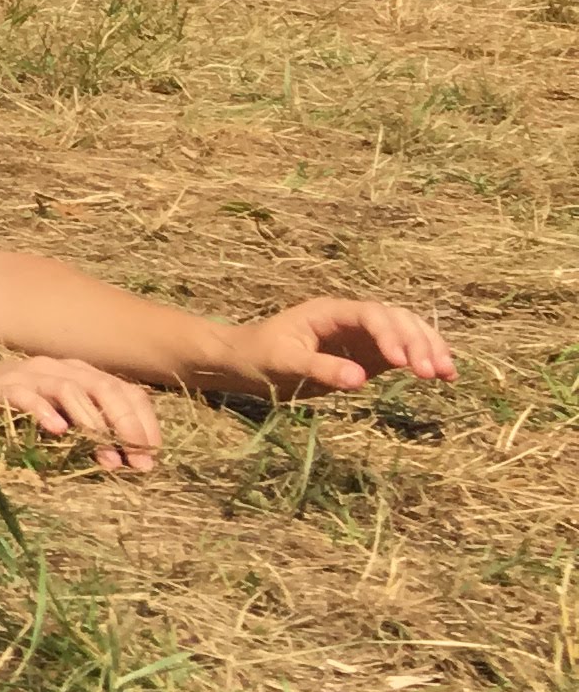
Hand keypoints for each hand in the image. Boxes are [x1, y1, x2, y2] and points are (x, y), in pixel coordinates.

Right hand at [0, 356, 164, 471]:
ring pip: (71, 389)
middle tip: (137, 460)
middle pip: (104, 387)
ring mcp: (29, 374)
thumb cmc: (11, 413)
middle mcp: (57, 368)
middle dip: (127, 425)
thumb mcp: (57, 420)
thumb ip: (86, 431)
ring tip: (107, 457)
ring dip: (94, 424)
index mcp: (77, 373)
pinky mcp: (2, 387)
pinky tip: (58, 432)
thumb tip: (124, 459)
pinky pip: (28, 396)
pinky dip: (45, 412)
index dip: (143, 421)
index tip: (152, 455)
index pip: (124, 389)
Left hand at [219, 297, 456, 400]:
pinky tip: (444, 377)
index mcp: (330, 312)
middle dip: (418, 342)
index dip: (390, 335)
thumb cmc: (259, 355)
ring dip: (429, 348)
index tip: (401, 363)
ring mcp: (363, 336)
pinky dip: (424, 359)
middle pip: (397, 319)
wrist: (245, 361)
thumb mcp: (285, 362)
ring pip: (407, 331)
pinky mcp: (369, 356)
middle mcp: (352, 319)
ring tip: (447, 375)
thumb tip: (360, 379)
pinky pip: (403, 352)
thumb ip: (321, 368)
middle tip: (433, 373)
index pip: (371, 315)